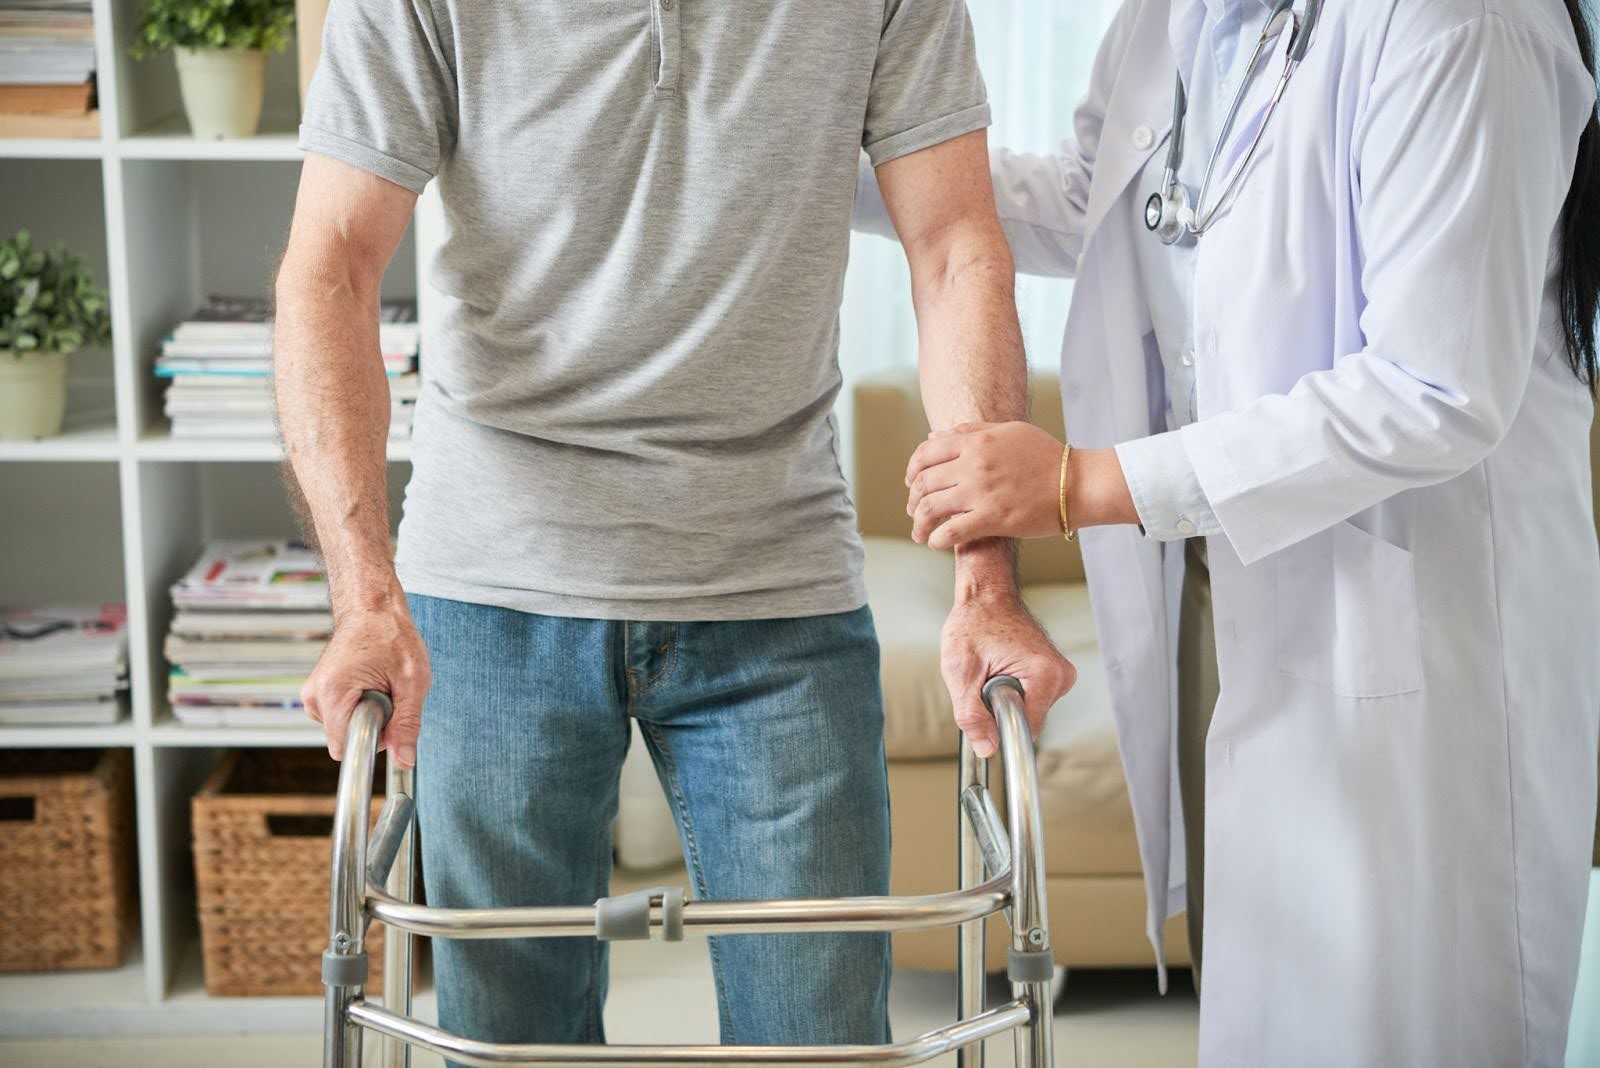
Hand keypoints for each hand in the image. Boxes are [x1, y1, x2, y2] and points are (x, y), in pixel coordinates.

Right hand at [302, 598, 429, 768]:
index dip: (374, 741)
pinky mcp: (318, 692)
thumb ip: (407, 724)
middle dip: (372, 727)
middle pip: (345, 740)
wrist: (372, 607)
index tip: (390, 724)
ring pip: (344, 729)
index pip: (346, 748)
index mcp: (333, 693)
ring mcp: (313, 694)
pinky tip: (368, 685)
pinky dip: (358, 708)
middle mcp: (315, 696)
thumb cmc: (391, 635)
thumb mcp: (412, 681)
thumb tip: (404, 760)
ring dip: (366, 717)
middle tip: (389, 695)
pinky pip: (340, 717)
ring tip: (379, 685)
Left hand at [906, 422, 1063, 548]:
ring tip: (920, 533)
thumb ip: (969, 432)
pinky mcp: (993, 519)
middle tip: (914, 511)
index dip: (912, 470)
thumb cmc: (1045, 457)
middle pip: (923, 482)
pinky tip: (936, 543)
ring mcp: (981, 492)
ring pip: (930, 508)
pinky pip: (950, 532)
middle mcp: (973, 464)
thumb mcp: (1007, 432)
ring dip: (918, 523)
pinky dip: (935, 539)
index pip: (925, 454)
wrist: (1077, 483)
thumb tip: (932, 437)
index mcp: (976, 441)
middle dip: (912, 500)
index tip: (912, 484)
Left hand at [941, 590, 1075, 756]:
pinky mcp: (1054, 675)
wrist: (986, 597)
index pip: (1027, 729)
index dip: (1000, 729)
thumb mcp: (961, 672)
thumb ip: (972, 715)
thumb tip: (986, 749)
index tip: (984, 714)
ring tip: (992, 671)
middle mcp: (1060, 676)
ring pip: (1029, 712)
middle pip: (1028, 721)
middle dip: (1000, 711)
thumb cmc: (973, 624)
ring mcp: (1061, 675)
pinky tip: (1002, 670)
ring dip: (1005, 701)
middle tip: (983, 680)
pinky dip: (1013, 692)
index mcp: (1045, 675)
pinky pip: (1031, 700)